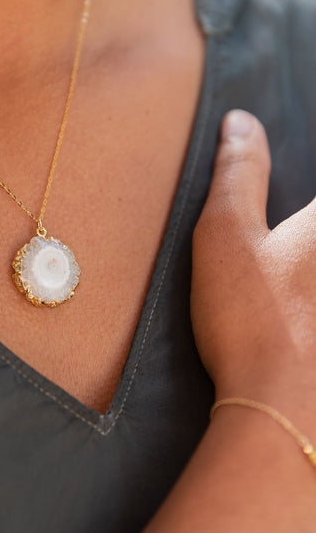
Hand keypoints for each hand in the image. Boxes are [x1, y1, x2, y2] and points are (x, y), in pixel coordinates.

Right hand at [191, 109, 315, 426]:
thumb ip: (238, 171)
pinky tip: (303, 314)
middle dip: (306, 236)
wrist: (285, 411)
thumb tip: (240, 121)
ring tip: (292, 294)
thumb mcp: (226, 236)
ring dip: (308, 275)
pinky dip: (313, 301)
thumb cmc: (253, 321)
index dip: (306, 214)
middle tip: (282, 271)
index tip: (283, 240)